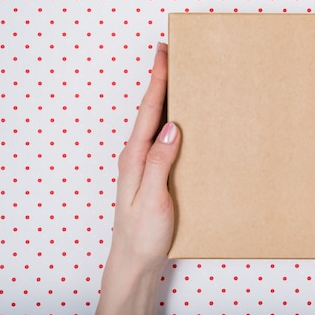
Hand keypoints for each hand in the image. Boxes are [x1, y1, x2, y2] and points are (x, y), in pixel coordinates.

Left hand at [96, 42, 180, 314]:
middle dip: (160, 79)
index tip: (164, 53)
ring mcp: (144, 163)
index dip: (158, 80)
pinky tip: (180, 118)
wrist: (135, 261)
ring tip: (176, 76)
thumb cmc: (143, 233)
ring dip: (165, 96)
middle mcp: (137, 155)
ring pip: (156, 121)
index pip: (149, 110)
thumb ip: (159, 162)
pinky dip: (170, 119)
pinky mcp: (154, 172)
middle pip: (151, 109)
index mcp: (136, 157)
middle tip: (170, 54)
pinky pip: (162, 137)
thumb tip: (172, 127)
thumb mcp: (151, 199)